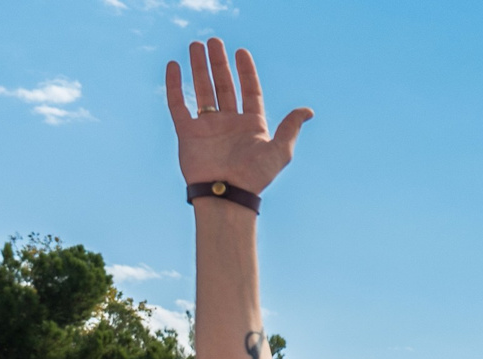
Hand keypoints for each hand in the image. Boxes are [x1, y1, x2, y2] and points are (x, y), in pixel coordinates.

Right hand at [165, 39, 309, 196]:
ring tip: (196, 45)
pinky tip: (174, 66)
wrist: (227, 194)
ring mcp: (208, 126)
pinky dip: (175, 85)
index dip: (246, 71)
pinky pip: (178, 104)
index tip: (241, 51)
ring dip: (199, 67)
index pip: (250, 91)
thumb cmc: (255, 176)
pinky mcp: (187, 132)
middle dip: (219, 63)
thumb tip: (308, 110)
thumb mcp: (280, 151)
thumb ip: (290, 128)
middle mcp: (230, 123)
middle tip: (214, 41)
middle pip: (224, 86)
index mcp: (252, 125)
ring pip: (202, 90)